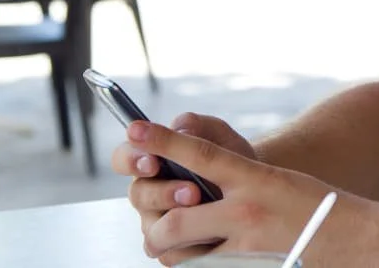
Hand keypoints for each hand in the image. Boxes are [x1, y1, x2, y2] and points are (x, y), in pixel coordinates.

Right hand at [112, 113, 256, 249]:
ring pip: (151, 227)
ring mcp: (157, 221)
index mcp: (150, 160)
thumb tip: (178, 128)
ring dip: (178, 220)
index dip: (132, 160)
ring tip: (206, 210)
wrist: (254, 188)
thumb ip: (195, 125)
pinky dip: (192, 245)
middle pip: (138, 195)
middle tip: (192, 191)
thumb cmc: (229, 156)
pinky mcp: (172, 247)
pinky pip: (170, 252)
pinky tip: (212, 235)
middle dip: (164, 193)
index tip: (153, 161)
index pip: (124, 158)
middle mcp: (148, 192)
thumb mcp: (217, 134)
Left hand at [125, 121, 378, 265]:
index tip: (135, 128)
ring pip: (182, 253)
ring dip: (170, 250)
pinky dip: (195, 261)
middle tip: (155, 226)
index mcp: (254, 177)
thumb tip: (190, 174)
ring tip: (170, 245)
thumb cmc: (313, 205)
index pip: (199, 154)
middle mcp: (246, 210)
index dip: (163, 139)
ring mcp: (245, 245)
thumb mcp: (274, 179)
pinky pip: (204, 267)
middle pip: (174, 221)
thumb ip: (232, 178)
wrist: (353, 237)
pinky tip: (198, 254)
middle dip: (157, 225)